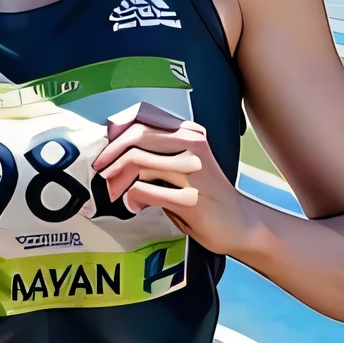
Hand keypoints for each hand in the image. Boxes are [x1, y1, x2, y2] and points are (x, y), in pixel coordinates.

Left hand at [92, 102, 257, 255]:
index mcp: (190, 133)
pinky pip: (144, 191)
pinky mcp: (191, 199)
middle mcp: (193, 146)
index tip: (105, 149)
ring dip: (117, 178)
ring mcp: (193, 171)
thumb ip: (157, 153)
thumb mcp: (184, 164)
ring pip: (138, 162)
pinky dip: (131, 199)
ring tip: (113, 191)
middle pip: (137, 136)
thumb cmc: (206, 194)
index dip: (117, 131)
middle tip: (101, 170)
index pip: (144, 117)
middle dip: (111, 154)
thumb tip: (115, 148)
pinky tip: (134, 206)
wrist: (242, 224)